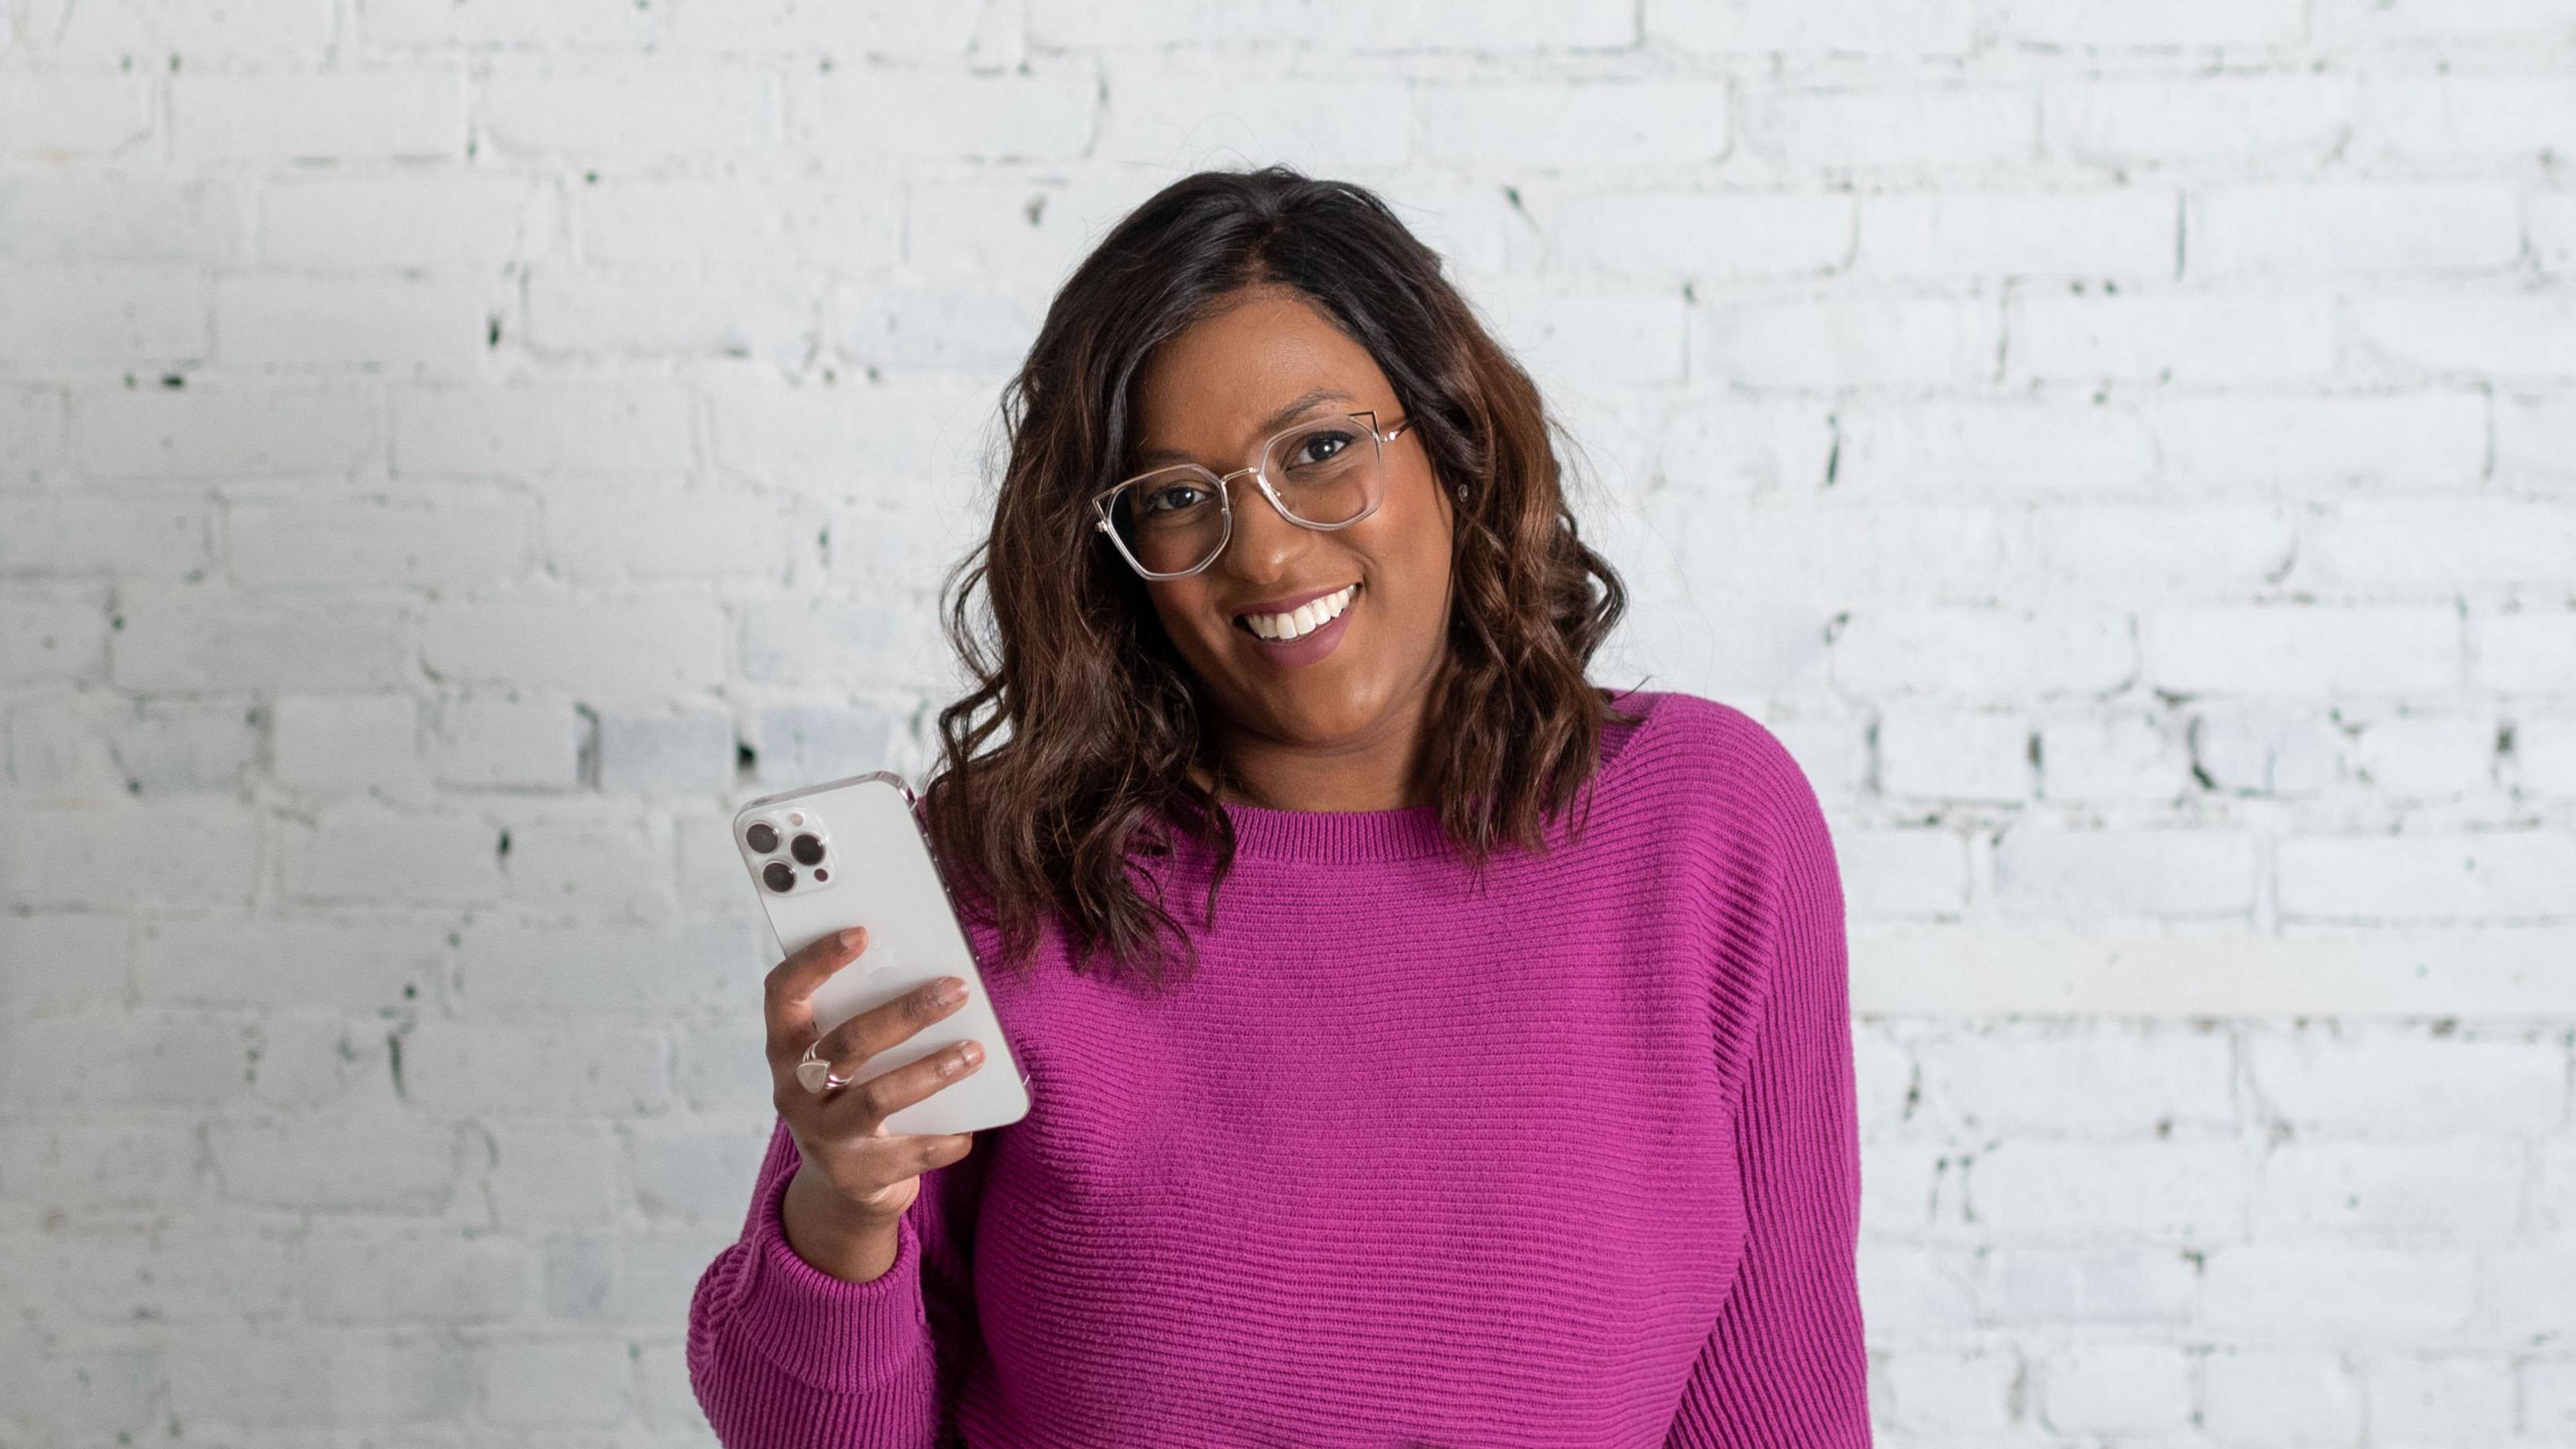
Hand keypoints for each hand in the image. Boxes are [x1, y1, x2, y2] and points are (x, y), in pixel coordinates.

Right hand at [764, 927, 985, 1251]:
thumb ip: (868, 1017)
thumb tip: (934, 974)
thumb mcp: (846, 1057)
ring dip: (932, 1071)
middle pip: (847, 1043)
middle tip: (956, 989)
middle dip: (906, 1013)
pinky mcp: (854, 1175)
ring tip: (975, 1051)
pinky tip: (969, 1129)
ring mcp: (821, 1136)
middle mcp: (794, 1090)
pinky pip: (907, 1154)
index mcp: (787, 1047)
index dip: (816, 960)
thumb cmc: (853, 1093)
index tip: (862, 932)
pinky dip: (943, 1140)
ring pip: (877, 1098)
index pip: (784, 993)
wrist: (845, 1183)